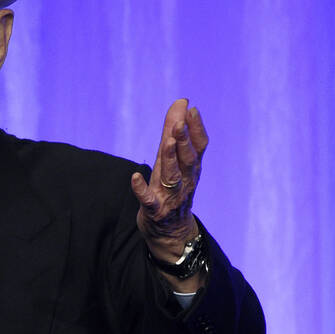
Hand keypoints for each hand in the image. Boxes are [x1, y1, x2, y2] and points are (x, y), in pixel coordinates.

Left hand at [130, 98, 207, 256]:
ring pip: (172, 177)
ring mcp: (171, 197)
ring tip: (168, 142)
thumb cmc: (170, 188)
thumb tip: (182, 101)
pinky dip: (141, 189)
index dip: (197, 129)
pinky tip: (135, 177)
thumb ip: (174, 131)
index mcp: (191, 168)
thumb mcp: (171, 160)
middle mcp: (185, 182)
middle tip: (180, 122)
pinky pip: (149, 200)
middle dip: (185, 141)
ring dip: (170, 159)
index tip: (192, 110)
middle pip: (187, 160)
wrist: (169, 231)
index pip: (199, 147)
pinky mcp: (155, 211)